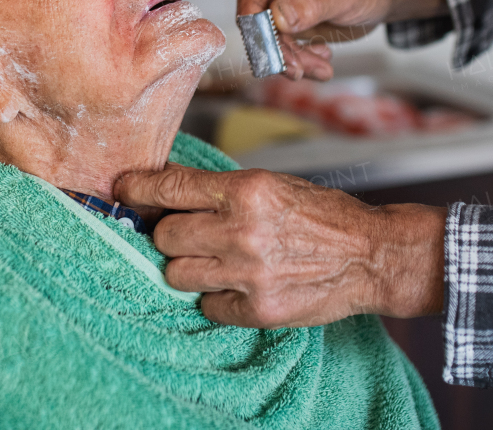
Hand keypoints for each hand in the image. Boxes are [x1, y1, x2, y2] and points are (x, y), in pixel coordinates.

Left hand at [115, 164, 445, 328]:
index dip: (137, 189)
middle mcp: (243, 230)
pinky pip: (207, 304)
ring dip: (186, 265)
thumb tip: (167, 190)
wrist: (370, 255)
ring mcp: (249, 273)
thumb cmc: (322, 215)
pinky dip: (215, 295)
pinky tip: (236, 283)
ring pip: (176, 272)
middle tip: (186, 232)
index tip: (122, 190)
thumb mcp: (272, 184)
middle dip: (167, 232)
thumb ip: (221, 189)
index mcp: (247, 190)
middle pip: (165, 234)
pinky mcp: (258, 309)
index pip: (169, 187)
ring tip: (212, 259)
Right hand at [235, 0, 446, 79]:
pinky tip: (322, 61)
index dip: (250, 13)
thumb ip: (311, 4)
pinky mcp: (288, 20)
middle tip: (297, 69)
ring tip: (320, 69)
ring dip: (291, 58)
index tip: (260, 41)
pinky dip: (300, 59)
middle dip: (277, 46)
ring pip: (270, 36)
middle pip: (257, 14)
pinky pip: (284, 45)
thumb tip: (277, 18)